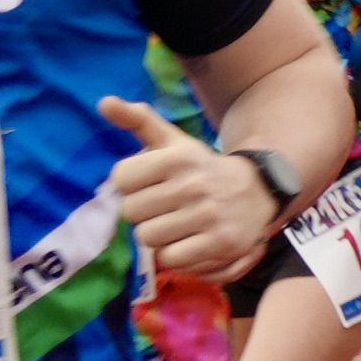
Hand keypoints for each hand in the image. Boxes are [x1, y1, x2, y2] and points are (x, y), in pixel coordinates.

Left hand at [97, 97, 281, 280]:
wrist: (256, 192)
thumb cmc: (201, 169)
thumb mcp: (173, 141)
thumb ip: (138, 119)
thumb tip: (104, 101)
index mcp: (177, 156)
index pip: (122, 178)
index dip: (133, 185)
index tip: (153, 184)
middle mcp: (193, 184)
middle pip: (131, 212)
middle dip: (145, 212)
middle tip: (167, 208)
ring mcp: (208, 215)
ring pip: (148, 238)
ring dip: (159, 236)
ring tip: (178, 226)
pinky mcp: (220, 243)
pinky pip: (172, 259)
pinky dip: (177, 255)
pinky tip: (191, 242)